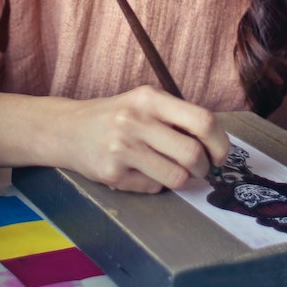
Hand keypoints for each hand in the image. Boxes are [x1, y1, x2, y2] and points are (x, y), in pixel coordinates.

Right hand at [59, 86, 229, 193]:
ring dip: (184, 180)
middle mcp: (135, 120)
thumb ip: (177, 117)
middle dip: (205, 169)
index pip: (203, 120)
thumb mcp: (144, 103)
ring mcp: (122, 148)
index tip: (220, 155)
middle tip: (201, 170)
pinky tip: (143, 172)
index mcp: (150, 98)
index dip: (220, 143)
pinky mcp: (112, 173)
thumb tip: (218, 146)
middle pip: (193, 154)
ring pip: (177, 177)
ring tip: (175, 172)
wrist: (66, 129)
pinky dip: (156, 184)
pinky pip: (153, 187)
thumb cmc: (115, 116)